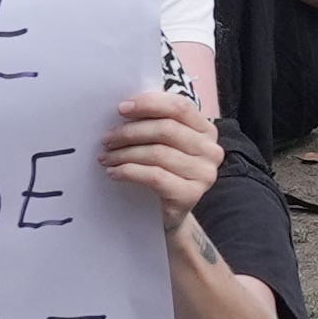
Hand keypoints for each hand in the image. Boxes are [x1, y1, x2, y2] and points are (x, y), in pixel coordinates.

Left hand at [100, 85, 220, 227]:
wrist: (167, 215)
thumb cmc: (162, 173)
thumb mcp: (163, 144)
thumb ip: (155, 123)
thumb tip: (126, 108)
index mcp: (206, 130)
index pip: (180, 107)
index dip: (149, 104)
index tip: (121, 109)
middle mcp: (211, 150)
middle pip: (166, 129)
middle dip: (131, 132)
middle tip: (107, 139)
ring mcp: (204, 174)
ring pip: (158, 153)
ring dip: (125, 153)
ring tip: (106, 157)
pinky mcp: (191, 195)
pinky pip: (154, 176)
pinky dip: (129, 172)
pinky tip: (114, 172)